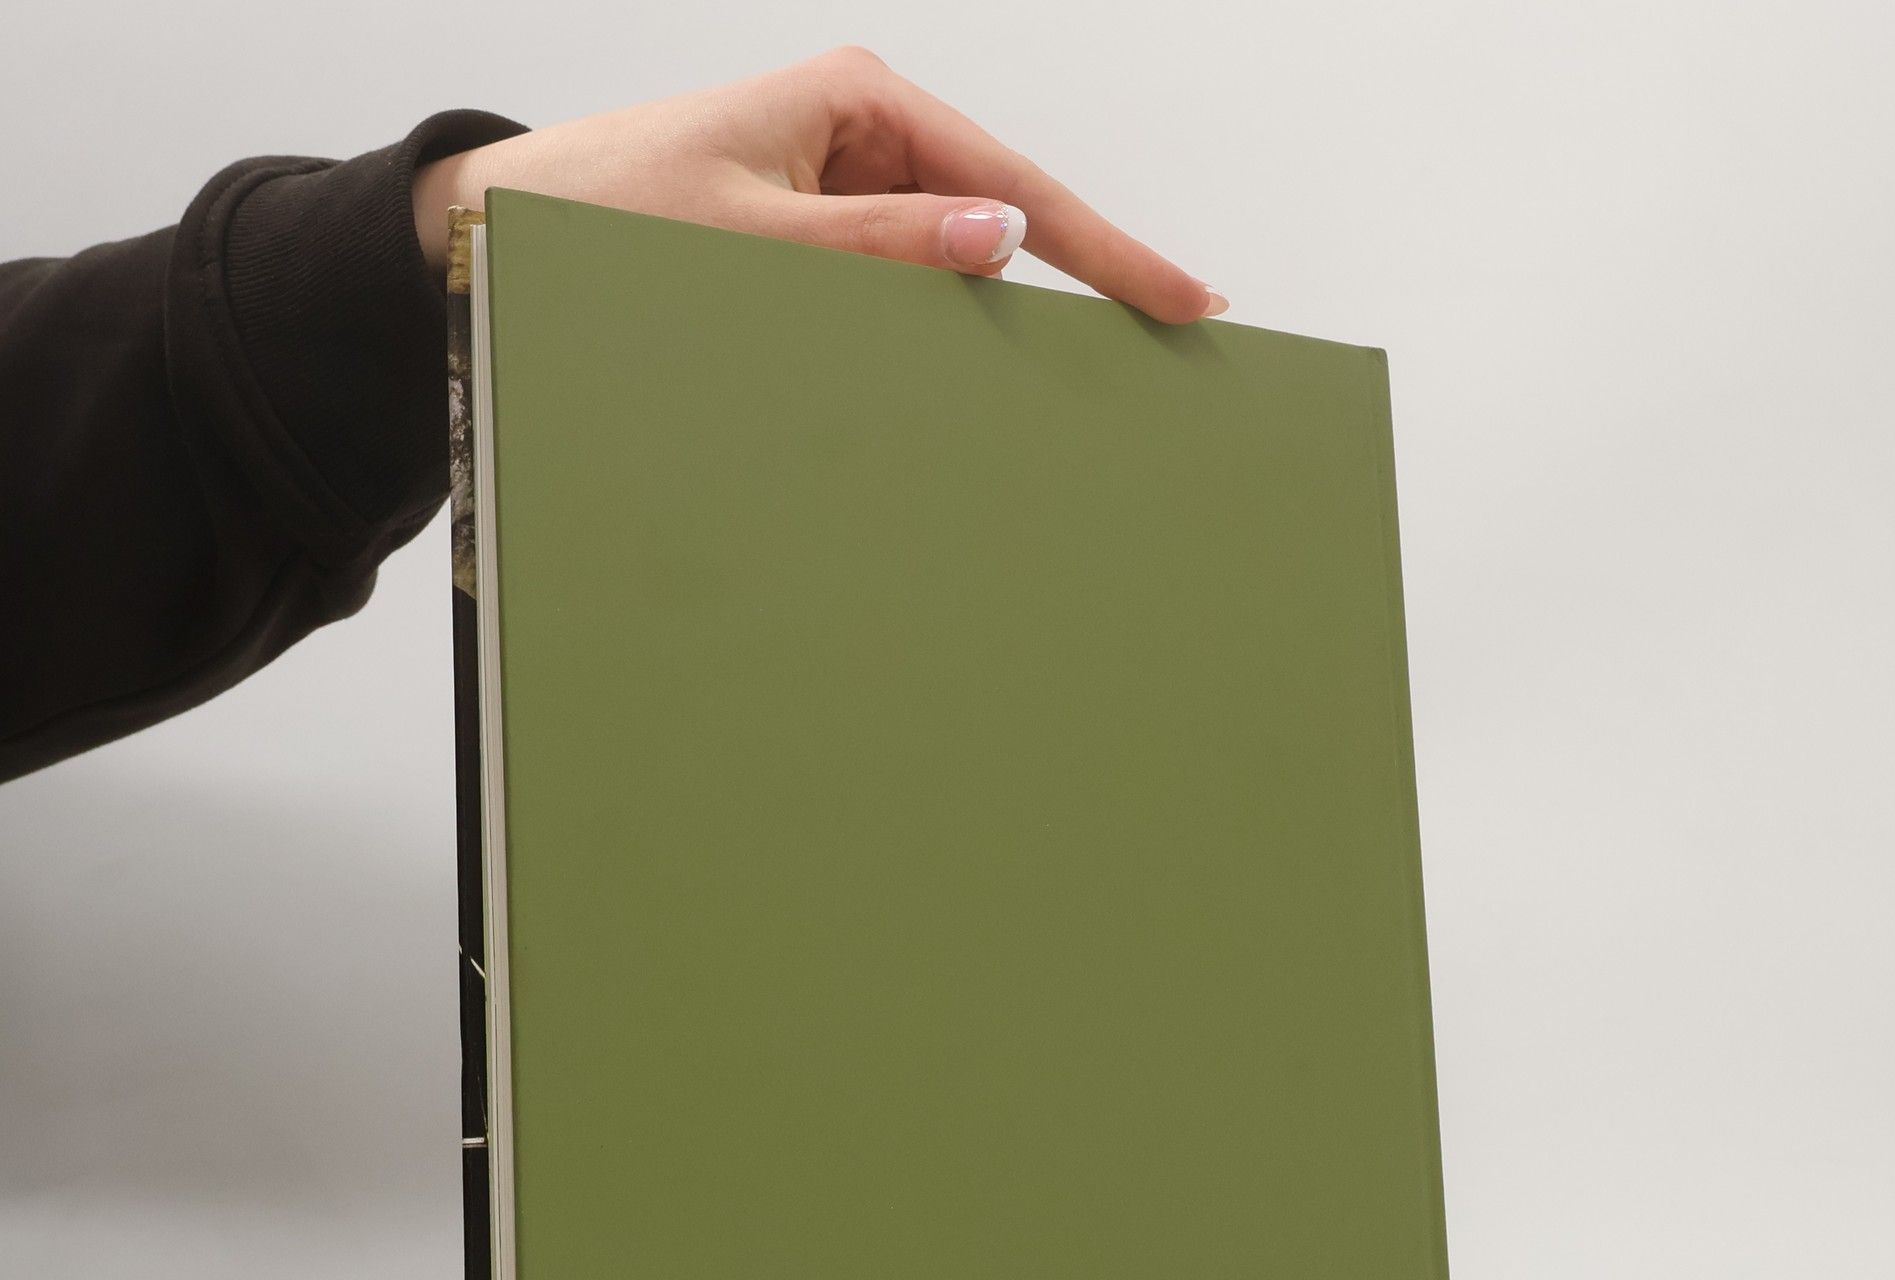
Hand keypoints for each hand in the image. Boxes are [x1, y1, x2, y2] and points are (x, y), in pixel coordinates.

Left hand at [413, 48, 1224, 323]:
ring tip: (994, 363)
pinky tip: (935, 362)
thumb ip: (877, 244)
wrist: (510, 232)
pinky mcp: (820, 229)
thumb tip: (999, 238)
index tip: (1183, 296)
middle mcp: (860, 131)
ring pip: (952, 259)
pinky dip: (923, 327)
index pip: (1013, 182)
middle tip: (1152, 336)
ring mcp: (844, 181)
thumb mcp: (748, 234)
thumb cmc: (606, 212)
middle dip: (1063, 280)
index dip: (1108, 246)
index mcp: (856, 101)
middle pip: (1002, 214)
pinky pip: (901, 281)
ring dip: (972, 318)